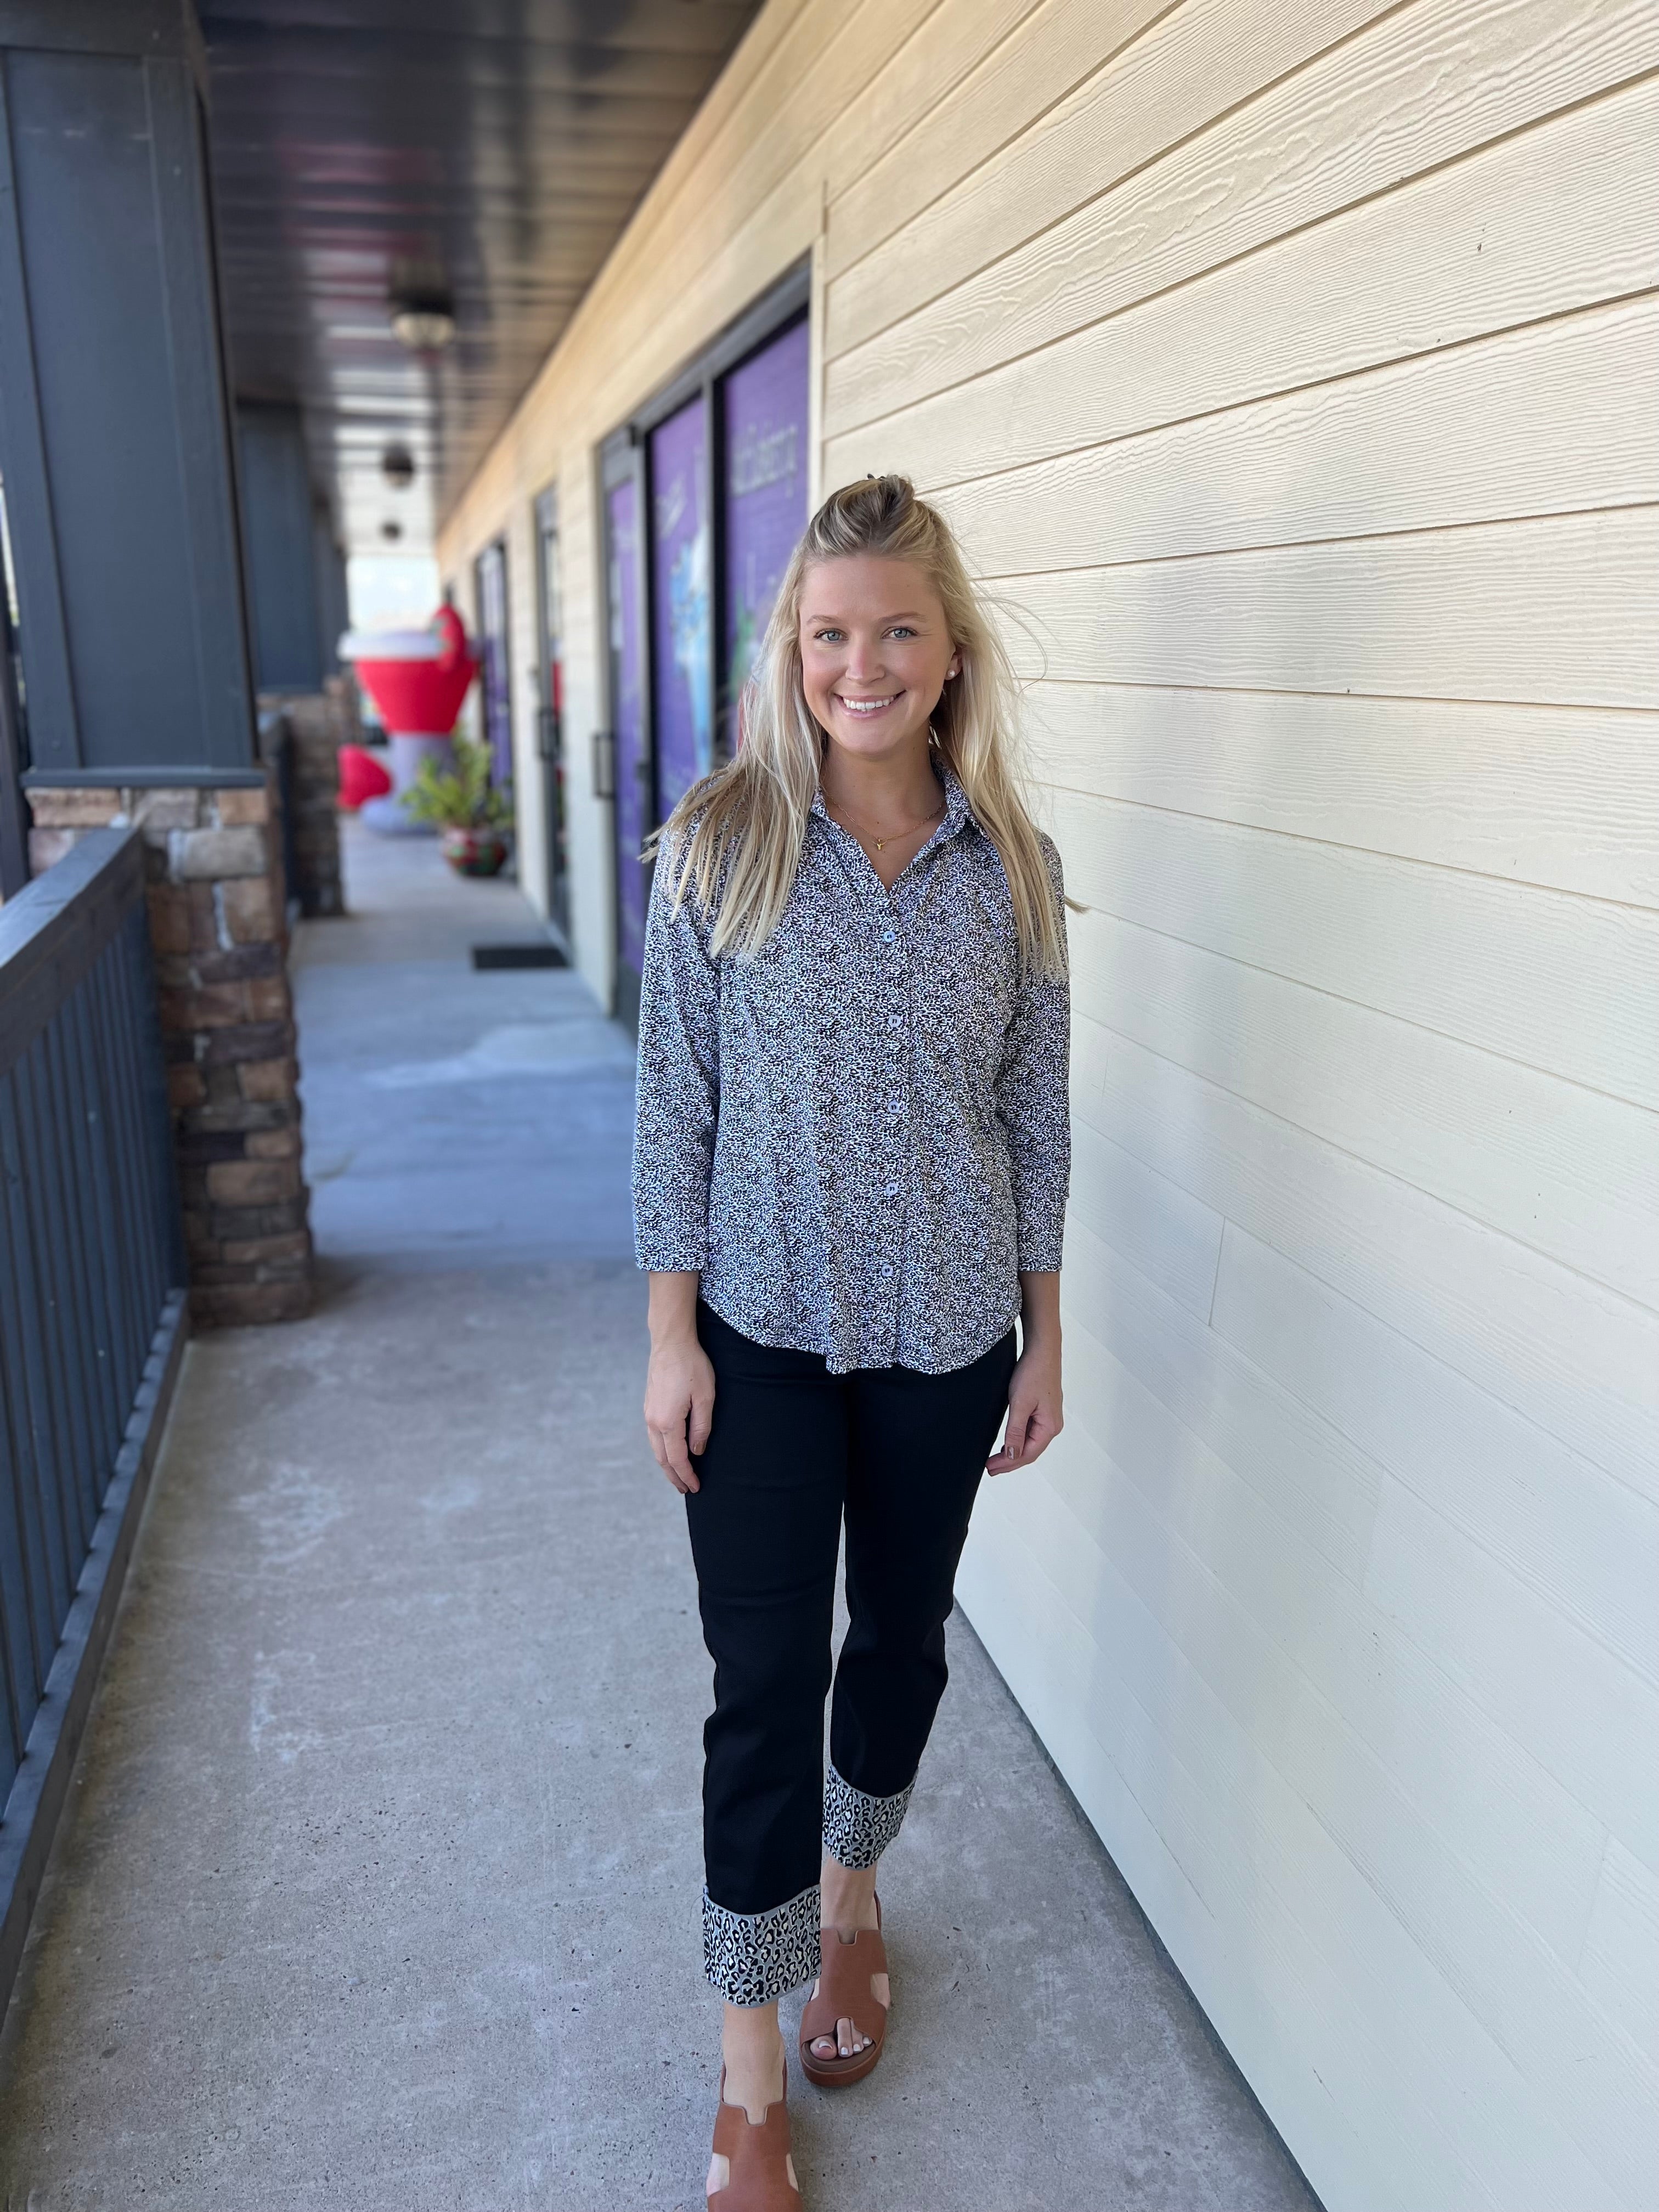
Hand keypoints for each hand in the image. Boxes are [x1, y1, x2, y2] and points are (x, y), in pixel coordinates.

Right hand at [644, 1329, 715, 1492]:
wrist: (671, 1342)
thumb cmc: (692, 1367)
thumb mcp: (705, 1398)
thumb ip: (701, 1428)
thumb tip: (697, 1452)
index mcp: (668, 1422)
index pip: (677, 1459)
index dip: (687, 1476)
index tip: (696, 1488)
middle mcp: (653, 1421)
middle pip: (662, 1458)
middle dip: (674, 1476)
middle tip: (686, 1489)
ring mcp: (648, 1413)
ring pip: (656, 1448)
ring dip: (667, 1465)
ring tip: (679, 1475)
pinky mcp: (649, 1406)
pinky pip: (654, 1437)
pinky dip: (662, 1450)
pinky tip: (671, 1451)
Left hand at [986, 1330, 1061, 1473]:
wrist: (1042, 1351)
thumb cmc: (1034, 1373)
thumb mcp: (1020, 1404)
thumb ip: (1015, 1431)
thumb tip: (1013, 1454)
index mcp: (1049, 1427)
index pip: (1027, 1454)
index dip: (1008, 1464)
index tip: (991, 1468)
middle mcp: (1052, 1425)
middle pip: (1030, 1452)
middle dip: (1010, 1461)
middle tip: (990, 1468)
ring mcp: (1048, 1418)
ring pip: (1030, 1443)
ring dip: (1014, 1452)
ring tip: (996, 1460)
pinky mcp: (1043, 1411)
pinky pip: (1030, 1432)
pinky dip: (1018, 1440)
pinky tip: (1008, 1443)